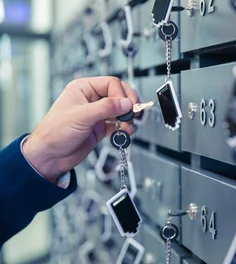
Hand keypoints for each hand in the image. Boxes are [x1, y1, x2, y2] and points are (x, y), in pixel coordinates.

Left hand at [22, 77, 138, 181]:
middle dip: (128, 105)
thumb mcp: (81, 116)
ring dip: (128, 118)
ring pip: (121, 109)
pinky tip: (124, 133)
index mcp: (83, 88)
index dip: (121, 94)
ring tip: (128, 126)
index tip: (126, 107)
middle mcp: (92, 99)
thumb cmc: (54, 133)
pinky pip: (119, 123)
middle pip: (119, 94)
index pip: (111, 83)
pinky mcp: (102, 126)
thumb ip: (106, 108)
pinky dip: (124, 128)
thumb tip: (126, 103)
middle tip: (133, 115)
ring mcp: (98, 113)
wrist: (50, 156)